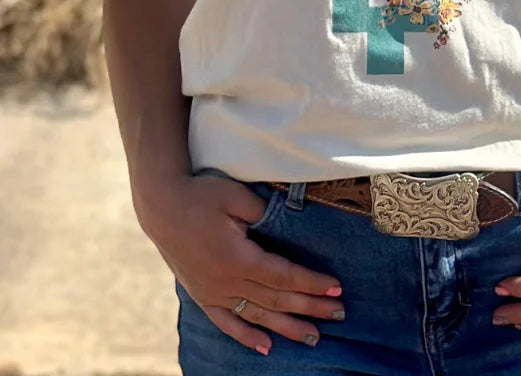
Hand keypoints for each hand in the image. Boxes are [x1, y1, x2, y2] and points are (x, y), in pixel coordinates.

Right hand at [136, 173, 344, 356]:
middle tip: (338, 313)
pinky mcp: (202, 295)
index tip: (336, 288)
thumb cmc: (200, 194)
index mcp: (238, 257)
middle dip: (310, 307)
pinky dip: (246, 336)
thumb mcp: (235, 195)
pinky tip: (265, 347)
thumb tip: (288, 222)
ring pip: (257, 315)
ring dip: (286, 327)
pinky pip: (227, 323)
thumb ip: (263, 212)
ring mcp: (213, 292)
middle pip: (276, 299)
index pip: (284, 276)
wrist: (160, 206)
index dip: (311, 283)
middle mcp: (227, 281)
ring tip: (313, 337)